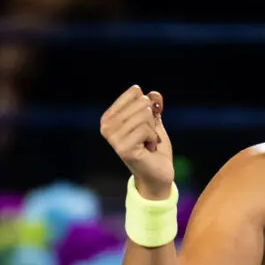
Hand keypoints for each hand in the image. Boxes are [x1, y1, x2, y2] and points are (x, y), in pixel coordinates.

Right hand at [100, 85, 174, 199]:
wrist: (158, 172)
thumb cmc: (154, 146)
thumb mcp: (154, 121)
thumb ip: (152, 105)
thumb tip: (153, 93)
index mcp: (109, 116)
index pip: (135, 92)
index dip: (149, 106)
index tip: (146, 124)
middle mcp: (106, 126)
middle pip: (141, 103)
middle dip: (152, 120)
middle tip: (147, 136)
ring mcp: (113, 138)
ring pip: (145, 115)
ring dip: (153, 130)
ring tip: (147, 143)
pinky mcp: (123, 148)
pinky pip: (146, 129)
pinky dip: (153, 138)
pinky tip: (147, 149)